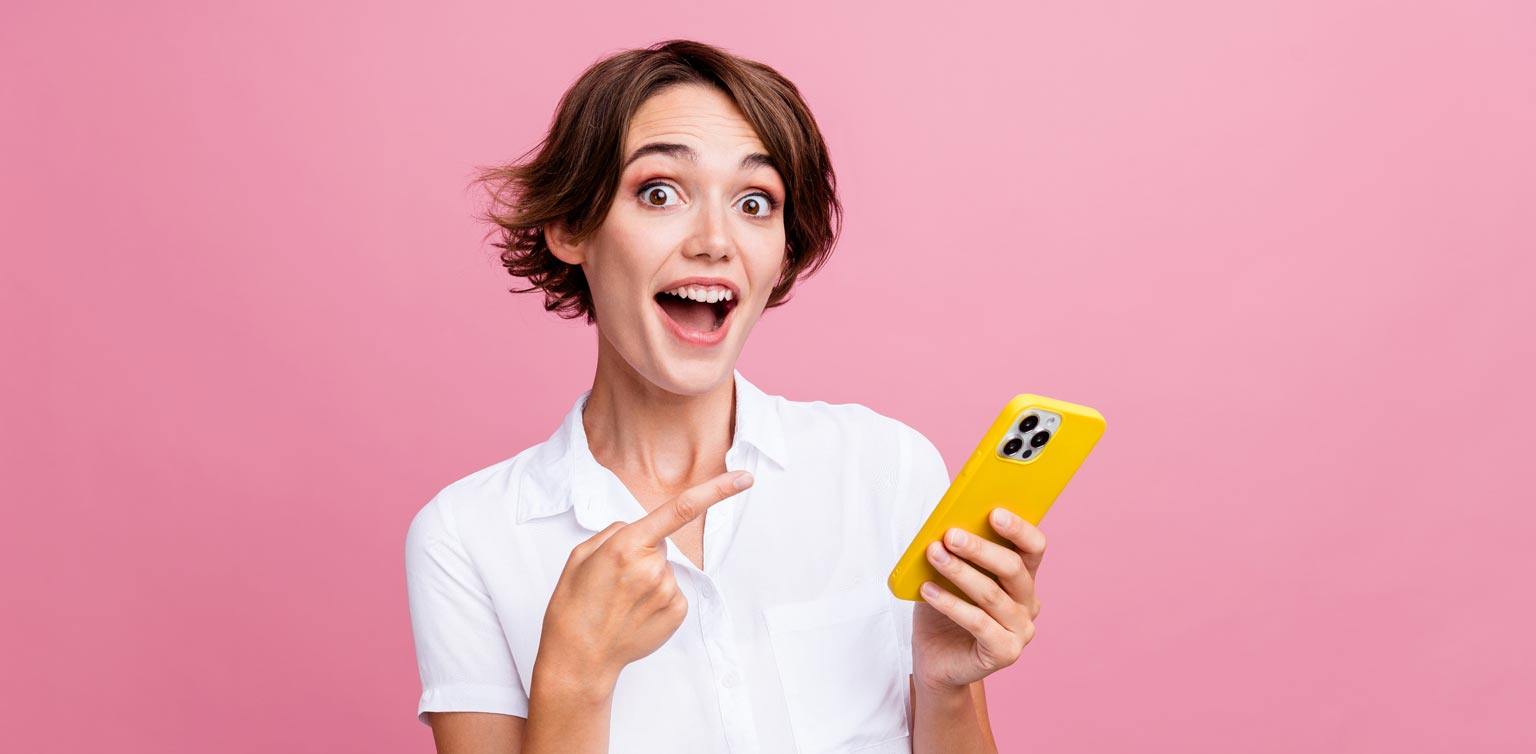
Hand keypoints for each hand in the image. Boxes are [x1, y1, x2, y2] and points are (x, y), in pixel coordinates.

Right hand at [536, 470, 753, 685]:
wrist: (579, 656)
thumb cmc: (574, 604)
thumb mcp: (581, 555)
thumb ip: (615, 532)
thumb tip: (639, 528)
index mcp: (627, 545)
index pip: (680, 509)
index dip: (717, 491)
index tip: (744, 479)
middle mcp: (653, 567)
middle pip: (661, 545)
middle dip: (644, 554)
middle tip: (615, 581)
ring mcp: (668, 592)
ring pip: (666, 570)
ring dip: (649, 579)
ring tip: (622, 601)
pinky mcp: (677, 612)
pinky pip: (672, 592)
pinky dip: (656, 599)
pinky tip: (635, 613)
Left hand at [912, 507, 1044, 691]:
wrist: (934, 659)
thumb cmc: (943, 610)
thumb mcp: (948, 574)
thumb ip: (956, 551)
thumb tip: (946, 522)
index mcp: (1022, 578)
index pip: (1034, 547)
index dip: (1018, 528)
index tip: (993, 512)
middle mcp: (1029, 603)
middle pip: (1013, 568)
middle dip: (979, 548)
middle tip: (950, 535)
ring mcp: (1021, 630)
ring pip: (992, 594)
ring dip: (959, 571)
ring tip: (933, 555)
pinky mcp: (1006, 653)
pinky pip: (978, 623)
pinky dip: (950, 604)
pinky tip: (927, 591)